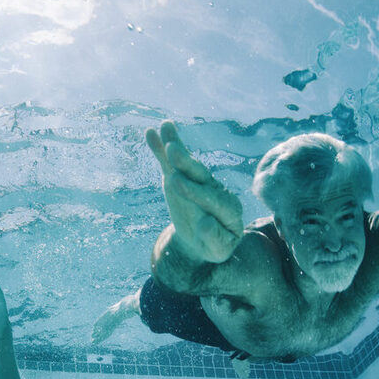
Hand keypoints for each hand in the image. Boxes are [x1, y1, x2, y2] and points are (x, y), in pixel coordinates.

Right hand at [146, 121, 242, 262]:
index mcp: (227, 208)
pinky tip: (151, 132)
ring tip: (165, 129)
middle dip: (186, 163)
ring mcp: (197, 182)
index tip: (176, 183)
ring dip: (176, 146)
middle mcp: (213, 189)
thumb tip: (205, 224)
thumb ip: (216, 239)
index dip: (195, 191)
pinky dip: (161, 148)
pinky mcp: (181, 179)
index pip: (211, 199)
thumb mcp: (219, 250)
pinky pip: (170, 163)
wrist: (204, 239)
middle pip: (200, 175)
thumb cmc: (214, 246)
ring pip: (187, 165)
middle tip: (173, 151)